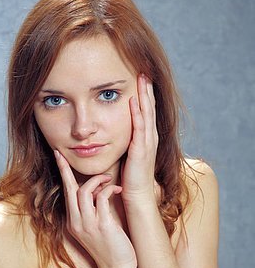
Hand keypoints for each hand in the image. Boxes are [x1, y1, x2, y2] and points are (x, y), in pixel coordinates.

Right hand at [54, 150, 136, 267]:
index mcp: (74, 222)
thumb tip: (96, 191)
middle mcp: (77, 222)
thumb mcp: (96, 228)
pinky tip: (117, 189)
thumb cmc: (110, 247)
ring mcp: (88, 224)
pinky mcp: (102, 226)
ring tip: (109, 179)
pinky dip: (109, 189)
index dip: (63, 175)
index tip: (58, 158)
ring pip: (84, 192)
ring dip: (97, 180)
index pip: (66, 194)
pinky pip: (101, 199)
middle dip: (65, 169)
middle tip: (63, 154)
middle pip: (69, 189)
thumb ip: (93, 210)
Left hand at [121, 74, 160, 203]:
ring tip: (142, 78)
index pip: (147, 112)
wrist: (138, 196)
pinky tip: (133, 101)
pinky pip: (139, 128)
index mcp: (147, 138)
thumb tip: (117, 133)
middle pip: (149, 108)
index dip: (145, 95)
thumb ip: (128, 142)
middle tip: (144, 71)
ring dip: (144, 96)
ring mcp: (147, 143)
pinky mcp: (141, 150)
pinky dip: (137, 114)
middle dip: (147, 89)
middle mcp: (150, 138)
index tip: (142, 79)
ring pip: (147, 114)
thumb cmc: (132, 178)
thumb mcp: (130, 155)